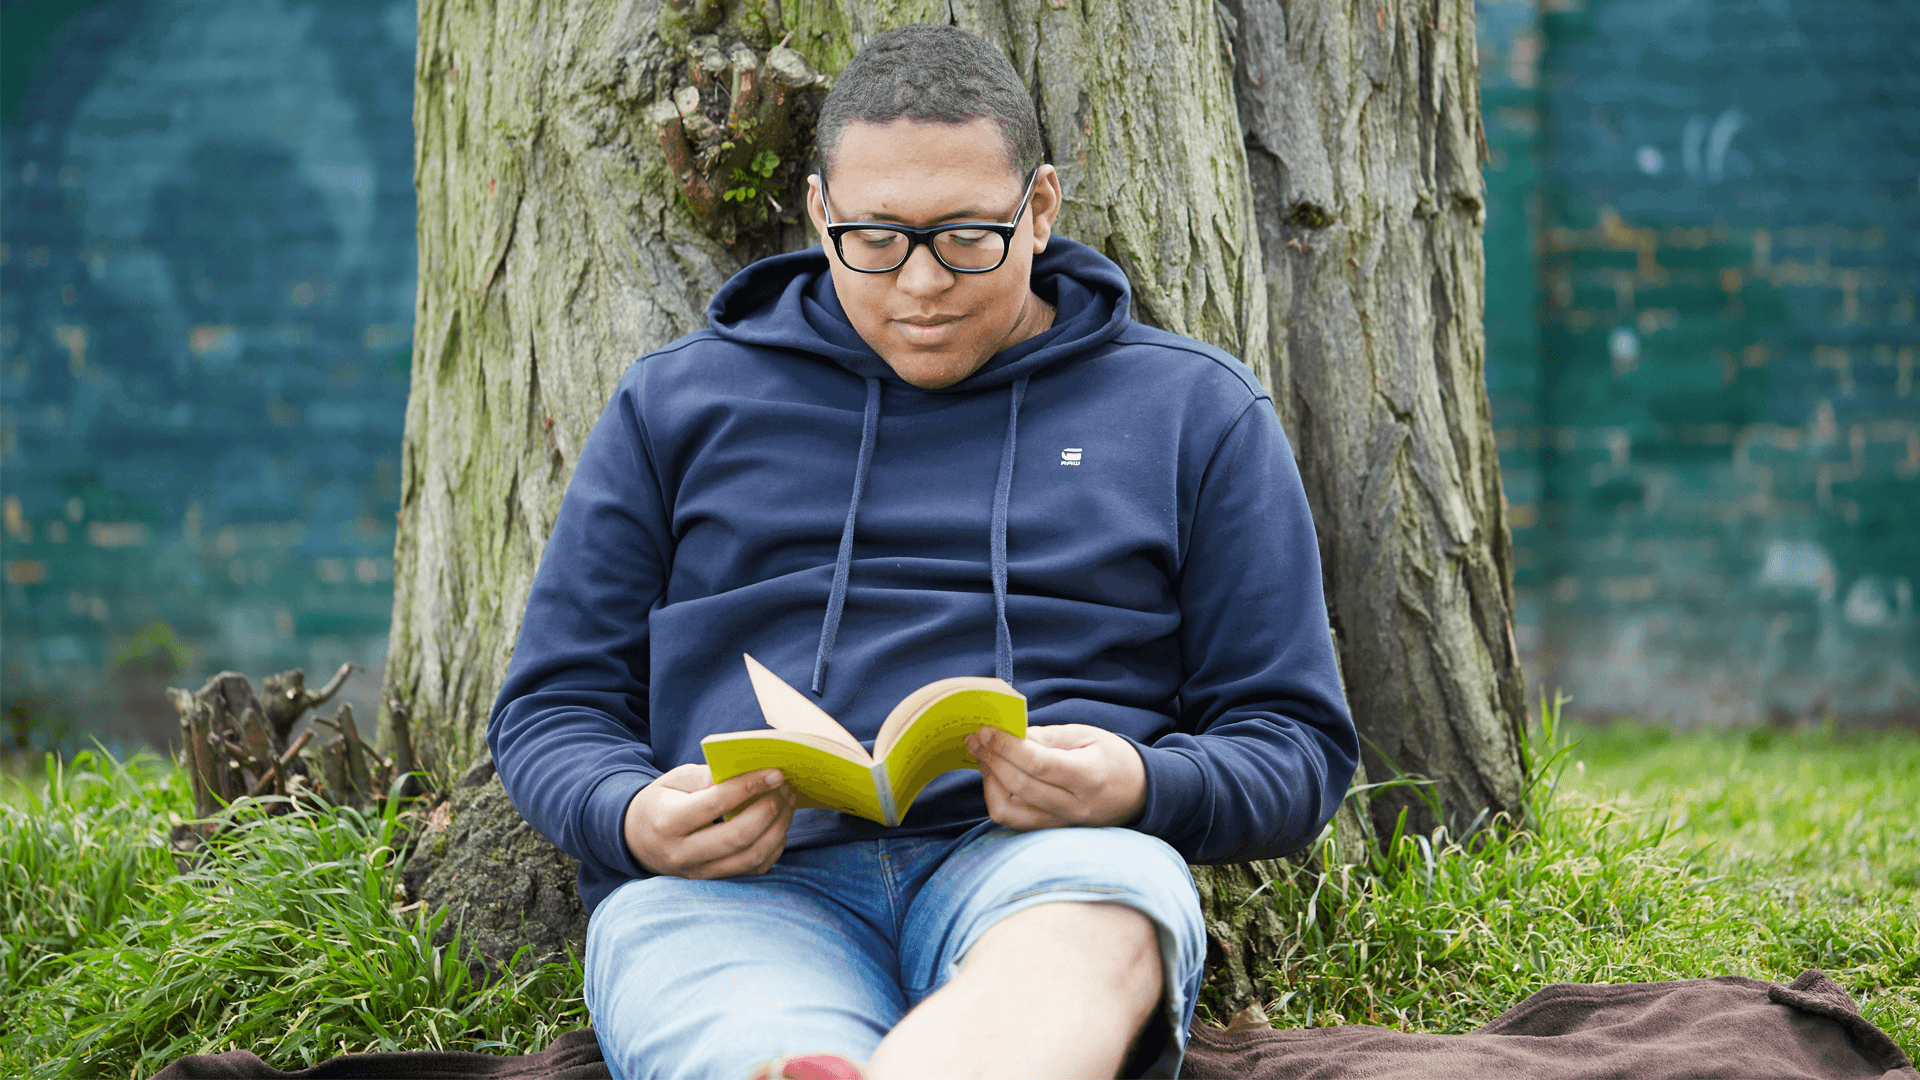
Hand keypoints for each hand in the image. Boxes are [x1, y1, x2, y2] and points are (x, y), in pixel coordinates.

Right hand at [624, 764, 794, 878]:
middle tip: (785, 788)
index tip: (775, 773)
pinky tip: (778, 826)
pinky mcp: (713, 882)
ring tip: (787, 804)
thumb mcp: (674, 780)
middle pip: (737, 837)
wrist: (638, 840)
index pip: (715, 803)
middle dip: (769, 810)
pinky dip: (773, 848)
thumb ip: (706, 776)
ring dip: (777, 830)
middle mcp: (682, 854)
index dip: (749, 787)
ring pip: (750, 858)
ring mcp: (698, 873)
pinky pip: (752, 870)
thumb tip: (744, 774)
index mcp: (668, 822)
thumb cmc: (662, 802)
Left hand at [966, 725, 1147, 830]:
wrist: (1141, 794)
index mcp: (1089, 777)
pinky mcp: (1053, 832)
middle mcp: (1075, 807)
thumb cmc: (1114, 759)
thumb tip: (1010, 735)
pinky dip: (999, 797)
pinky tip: (995, 776)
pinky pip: (1016, 821)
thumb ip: (1048, 737)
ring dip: (989, 781)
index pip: (1039, 765)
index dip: (1007, 747)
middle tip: (975, 738)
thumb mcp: (1088, 736)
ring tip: (983, 756)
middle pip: (1020, 787)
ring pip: (1011, 811)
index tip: (986, 730)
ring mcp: (1063, 825)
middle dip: (992, 759)